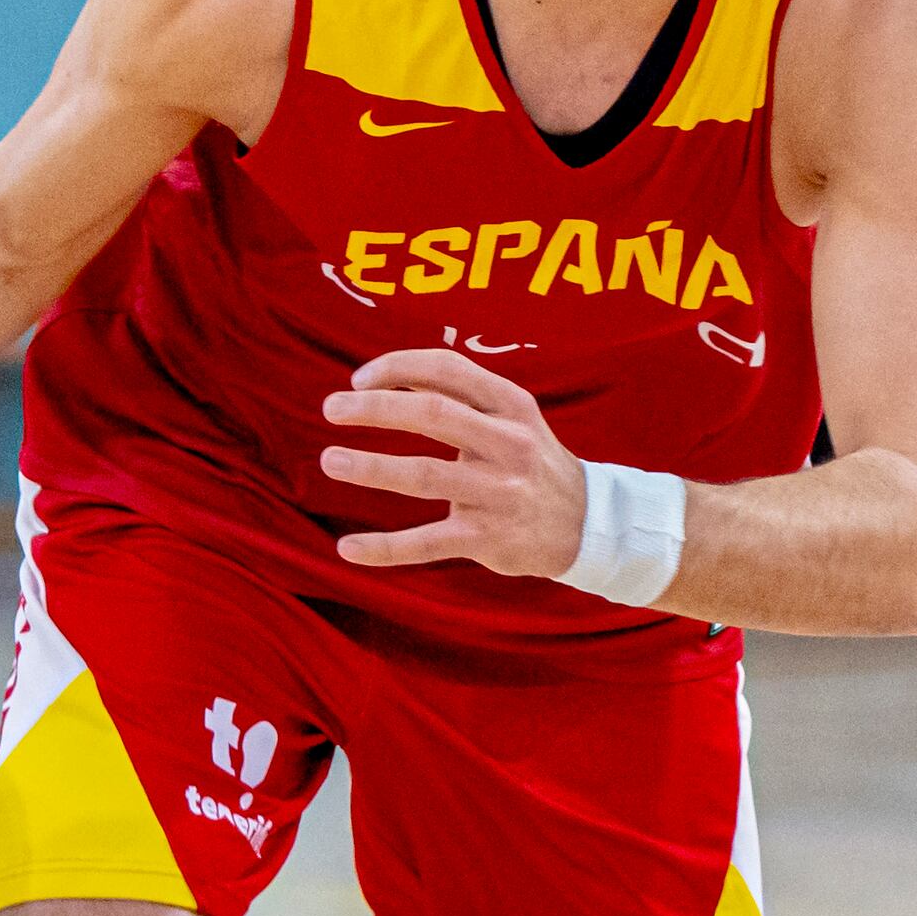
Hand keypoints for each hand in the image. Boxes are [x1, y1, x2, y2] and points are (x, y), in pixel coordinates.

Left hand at [320, 345, 584, 574]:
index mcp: (512, 405)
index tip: (358, 379)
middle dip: (375, 408)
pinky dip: (384, 548)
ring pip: (424, 475)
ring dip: (371, 467)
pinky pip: (427, 543)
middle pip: (433, 413)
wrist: (586, 523)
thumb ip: (458, 395)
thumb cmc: (529, 459)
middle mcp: (509, 444)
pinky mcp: (488, 539)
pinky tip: (347, 547)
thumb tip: (386, 377)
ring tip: (330, 461)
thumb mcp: (511, 416)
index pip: (448, 369)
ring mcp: (499, 493)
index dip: (398, 367)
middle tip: (331, 408)